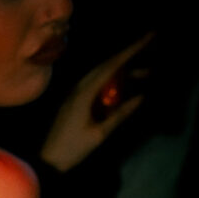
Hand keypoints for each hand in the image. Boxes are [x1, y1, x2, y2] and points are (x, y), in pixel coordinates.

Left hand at [39, 33, 152, 173]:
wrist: (48, 160)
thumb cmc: (73, 149)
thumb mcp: (99, 134)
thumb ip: (120, 115)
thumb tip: (141, 97)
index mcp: (85, 93)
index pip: (112, 65)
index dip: (131, 50)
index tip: (148, 37)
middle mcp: (79, 87)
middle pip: (107, 65)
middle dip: (130, 55)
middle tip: (150, 47)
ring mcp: (76, 93)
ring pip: (102, 73)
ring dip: (123, 70)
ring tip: (145, 72)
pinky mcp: (75, 100)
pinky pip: (97, 83)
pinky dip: (113, 79)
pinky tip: (125, 83)